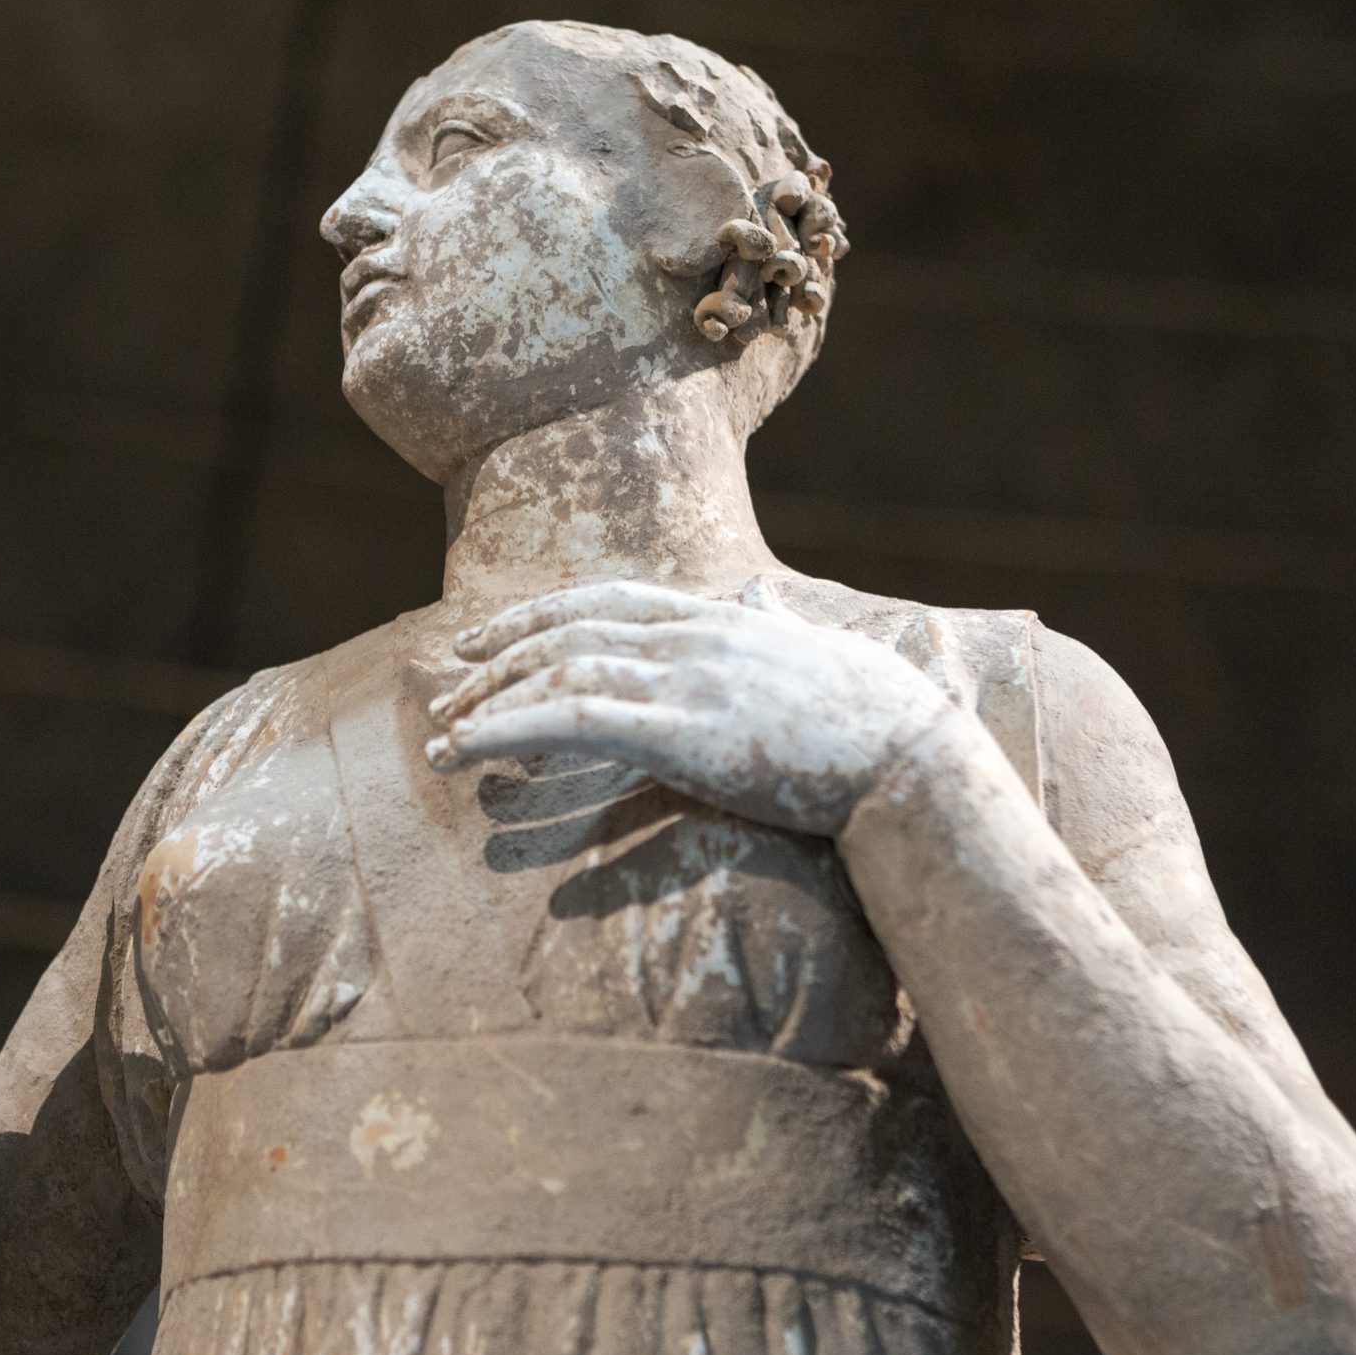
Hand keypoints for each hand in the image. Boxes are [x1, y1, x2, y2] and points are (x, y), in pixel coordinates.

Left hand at [424, 579, 956, 836]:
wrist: (913, 758)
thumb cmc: (878, 716)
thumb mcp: (816, 649)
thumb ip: (773, 621)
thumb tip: (758, 596)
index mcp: (717, 619)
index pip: (602, 601)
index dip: (534, 617)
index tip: (485, 640)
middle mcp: (690, 637)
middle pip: (564, 634)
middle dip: (496, 666)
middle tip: (448, 696)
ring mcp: (683, 679)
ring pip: (555, 672)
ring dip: (489, 704)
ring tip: (443, 739)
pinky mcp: (678, 730)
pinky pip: (569, 718)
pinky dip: (507, 728)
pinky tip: (470, 748)